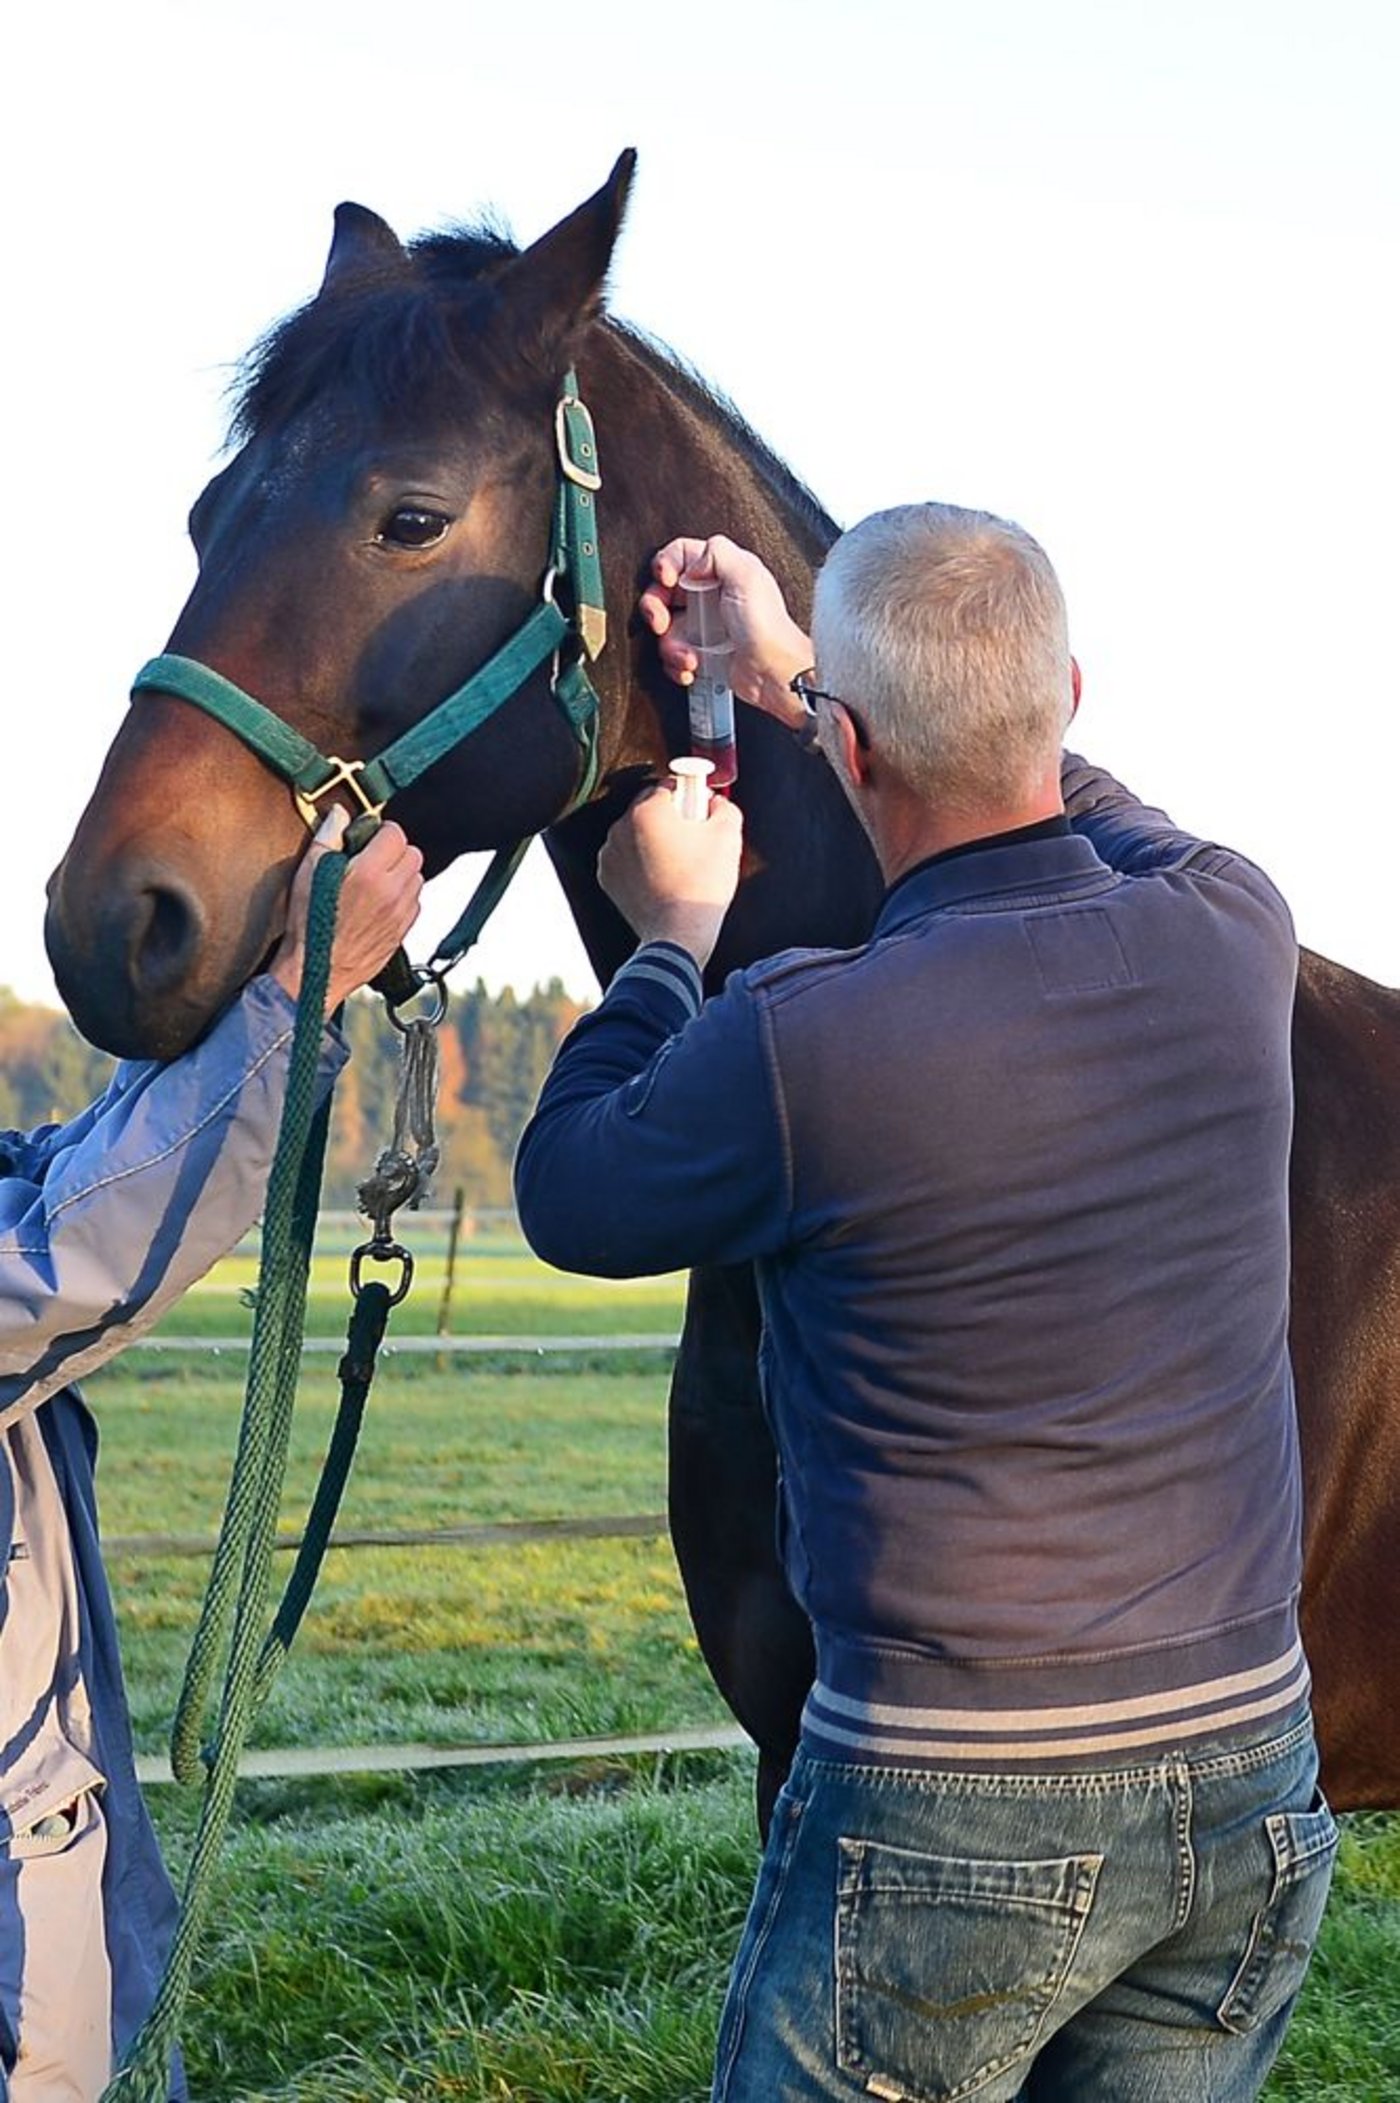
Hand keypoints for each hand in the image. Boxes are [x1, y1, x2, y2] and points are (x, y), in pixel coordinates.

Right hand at [270, 809, 423, 1012]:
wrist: (315, 973)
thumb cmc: (307, 925)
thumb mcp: (307, 874)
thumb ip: (327, 838)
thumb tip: (341, 814)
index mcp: (369, 873)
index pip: (395, 834)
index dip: (381, 831)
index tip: (367, 838)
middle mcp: (391, 893)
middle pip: (413, 854)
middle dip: (395, 851)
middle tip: (373, 858)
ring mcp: (400, 914)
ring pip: (417, 878)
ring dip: (401, 874)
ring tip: (376, 881)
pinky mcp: (402, 932)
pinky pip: (415, 903)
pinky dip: (403, 897)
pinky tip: (380, 902)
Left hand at [597, 780, 743, 968]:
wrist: (678, 932)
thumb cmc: (702, 884)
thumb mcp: (728, 836)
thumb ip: (724, 805)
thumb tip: (715, 801)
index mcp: (648, 809)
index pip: (669, 785)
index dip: (689, 797)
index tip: (699, 811)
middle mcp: (621, 827)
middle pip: (648, 808)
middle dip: (669, 817)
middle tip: (691, 838)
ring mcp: (610, 853)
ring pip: (635, 833)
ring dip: (652, 839)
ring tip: (677, 861)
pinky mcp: (607, 877)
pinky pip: (625, 858)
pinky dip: (639, 862)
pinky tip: (661, 876)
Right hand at [639, 535, 813, 731]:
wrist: (773, 673)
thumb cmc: (766, 628)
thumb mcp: (746, 575)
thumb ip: (717, 552)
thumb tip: (691, 562)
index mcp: (721, 570)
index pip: (679, 554)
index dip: (665, 565)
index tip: (666, 581)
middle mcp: (711, 595)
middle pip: (663, 591)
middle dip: (656, 609)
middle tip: (662, 622)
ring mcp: (704, 624)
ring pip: (665, 628)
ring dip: (671, 645)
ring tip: (689, 654)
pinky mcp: (701, 651)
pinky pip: (673, 654)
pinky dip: (677, 664)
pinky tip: (693, 666)